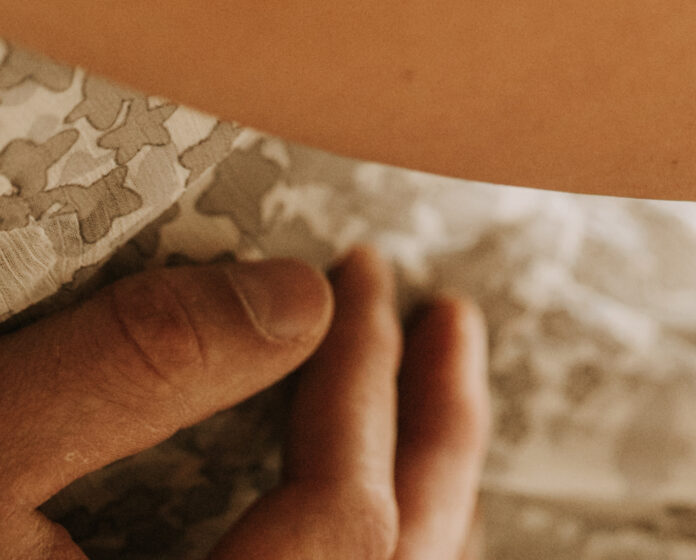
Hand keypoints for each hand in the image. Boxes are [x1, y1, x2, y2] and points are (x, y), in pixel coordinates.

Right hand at [1, 248, 487, 559]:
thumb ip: (135, 367)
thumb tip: (298, 295)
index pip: (346, 523)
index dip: (367, 385)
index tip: (360, 272)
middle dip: (434, 440)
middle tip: (451, 320)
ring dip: (410, 493)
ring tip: (431, 391)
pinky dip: (352, 544)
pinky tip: (347, 488)